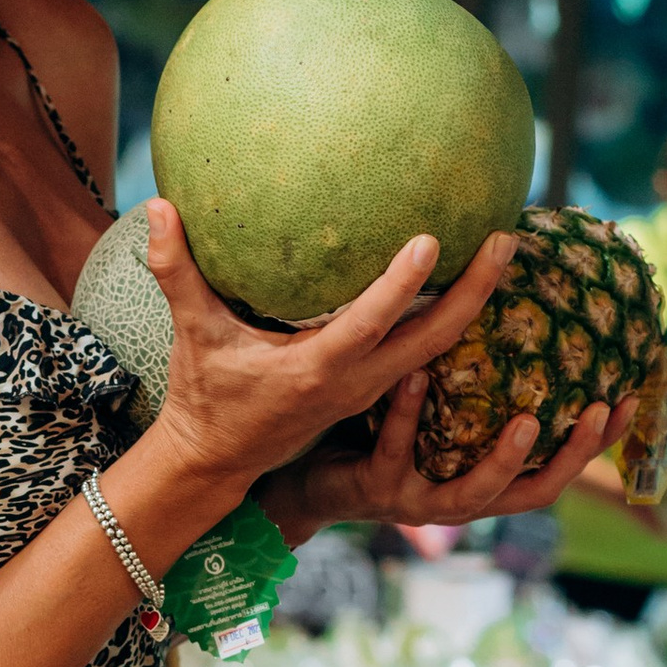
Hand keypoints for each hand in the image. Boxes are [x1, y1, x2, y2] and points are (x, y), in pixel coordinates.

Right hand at [145, 203, 542, 522]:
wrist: (218, 460)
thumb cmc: (205, 393)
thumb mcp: (193, 332)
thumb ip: (176, 270)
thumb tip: (159, 206)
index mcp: (316, 369)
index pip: (371, 323)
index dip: (403, 286)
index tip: (433, 241)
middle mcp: (355, 382)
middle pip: (434, 340)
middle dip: (475, 292)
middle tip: (507, 239)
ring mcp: (370, 391)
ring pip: (440, 350)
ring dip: (476, 305)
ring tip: (504, 252)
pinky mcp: (374, 392)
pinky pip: (429, 358)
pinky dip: (456, 325)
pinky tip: (477, 288)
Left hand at [259, 376, 633, 545]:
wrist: (306, 478)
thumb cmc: (378, 436)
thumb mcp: (436, 414)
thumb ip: (475, 382)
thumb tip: (515, 306)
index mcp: (482, 480)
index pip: (555, 472)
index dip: (595, 447)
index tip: (630, 402)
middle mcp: (460, 501)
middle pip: (532, 493)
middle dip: (568, 458)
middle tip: (594, 413)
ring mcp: (418, 500)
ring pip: (471, 492)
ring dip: (502, 458)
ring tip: (527, 418)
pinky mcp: (374, 488)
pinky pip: (396, 450)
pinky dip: (408, 414)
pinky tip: (414, 375)